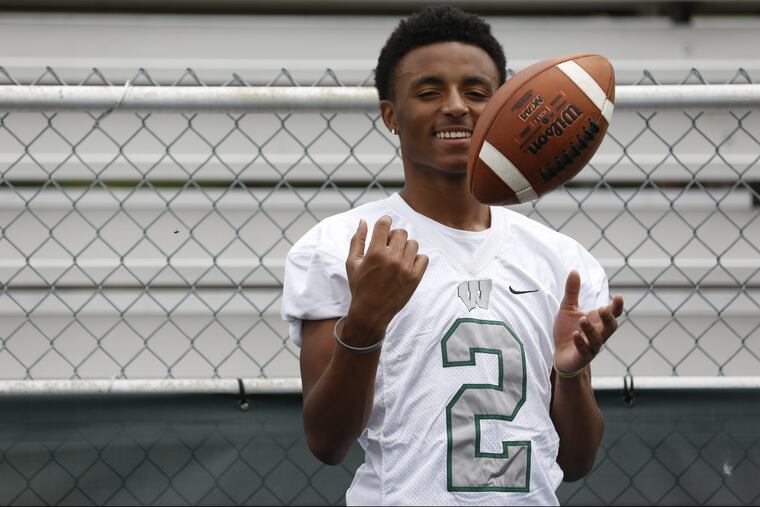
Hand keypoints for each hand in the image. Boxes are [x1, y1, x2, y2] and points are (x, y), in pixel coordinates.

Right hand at [344, 216, 428, 342]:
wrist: (371, 312)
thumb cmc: (359, 287)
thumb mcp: (352, 263)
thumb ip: (357, 240)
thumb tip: (362, 221)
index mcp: (375, 253)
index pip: (384, 225)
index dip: (385, 221)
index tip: (385, 224)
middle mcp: (392, 259)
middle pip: (401, 233)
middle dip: (394, 236)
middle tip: (389, 245)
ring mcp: (405, 268)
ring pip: (413, 244)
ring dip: (405, 246)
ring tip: (398, 256)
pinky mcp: (415, 278)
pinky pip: (423, 258)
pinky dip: (417, 258)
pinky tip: (407, 264)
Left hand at [553, 270, 623, 374]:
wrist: (560, 354)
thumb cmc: (568, 330)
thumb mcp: (568, 308)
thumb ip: (572, 292)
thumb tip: (574, 270)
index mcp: (598, 321)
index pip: (612, 313)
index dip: (617, 306)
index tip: (618, 296)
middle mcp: (599, 334)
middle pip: (611, 327)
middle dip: (608, 319)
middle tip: (603, 309)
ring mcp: (591, 347)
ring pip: (597, 340)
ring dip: (591, 330)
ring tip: (582, 319)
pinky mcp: (581, 357)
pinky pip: (584, 351)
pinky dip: (581, 343)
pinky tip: (575, 335)